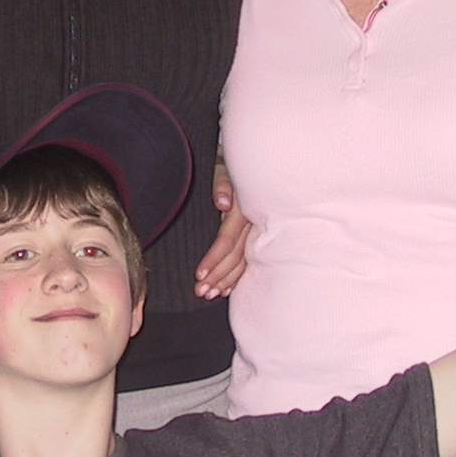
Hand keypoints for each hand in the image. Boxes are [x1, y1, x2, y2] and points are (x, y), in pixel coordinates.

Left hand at [194, 159, 250, 299]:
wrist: (252, 161)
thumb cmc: (233, 165)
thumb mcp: (225, 168)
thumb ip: (222, 184)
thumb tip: (222, 203)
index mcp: (244, 210)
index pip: (227, 241)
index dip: (213, 259)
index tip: (199, 275)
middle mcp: (253, 224)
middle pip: (235, 257)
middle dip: (217, 277)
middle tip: (201, 292)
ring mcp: (256, 231)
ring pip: (243, 261)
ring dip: (226, 280)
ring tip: (210, 294)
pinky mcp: (256, 235)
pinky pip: (249, 259)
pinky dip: (237, 275)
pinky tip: (228, 288)